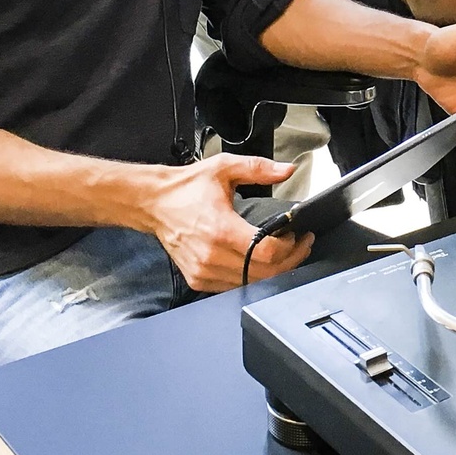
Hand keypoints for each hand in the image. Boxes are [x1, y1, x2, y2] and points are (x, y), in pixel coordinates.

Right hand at [141, 153, 312, 291]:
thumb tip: (287, 170)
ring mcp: (204, 271)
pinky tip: (259, 262)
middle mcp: (212, 256)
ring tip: (284, 253)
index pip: (266, 252)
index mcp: (220, 229)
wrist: (154, 203)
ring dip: (273, 270)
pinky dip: (252, 277)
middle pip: (265, 272)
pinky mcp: (198, 279)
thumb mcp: (224, 168)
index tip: (299, 235)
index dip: (291, 247)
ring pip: (252, 283)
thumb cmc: (186, 188)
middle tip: (301, 245)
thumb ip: (258, 168)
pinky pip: (235, 286)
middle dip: (290, 260)